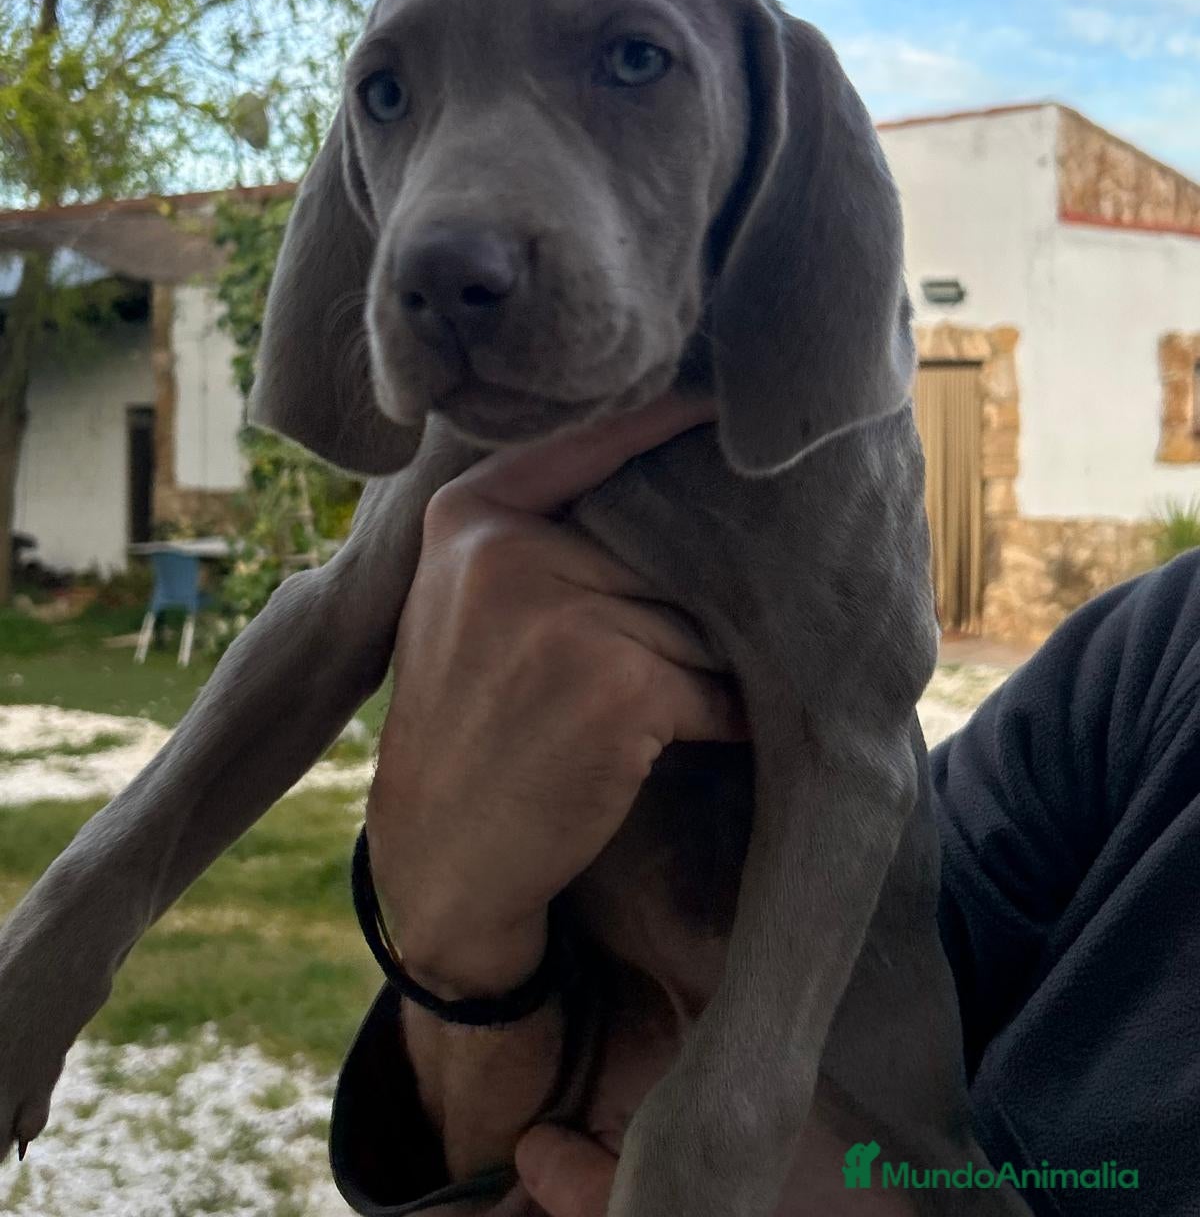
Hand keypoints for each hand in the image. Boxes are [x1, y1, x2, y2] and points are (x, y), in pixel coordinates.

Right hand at [366, 389, 744, 1000]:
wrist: (441, 853)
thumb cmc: (467, 718)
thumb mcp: (468, 599)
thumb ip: (540, 532)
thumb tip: (669, 471)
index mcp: (470, 514)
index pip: (591, 442)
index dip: (665, 418)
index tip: (724, 399)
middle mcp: (507, 552)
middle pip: (658, 552)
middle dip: (684, 604)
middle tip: (675, 645)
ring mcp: (562, 617)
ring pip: (692, 619)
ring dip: (705, 665)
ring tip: (665, 707)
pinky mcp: (618, 683)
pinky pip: (714, 684)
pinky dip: (725, 715)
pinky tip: (704, 736)